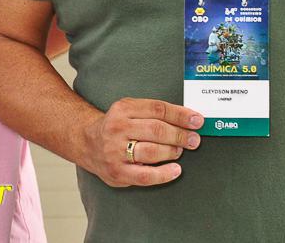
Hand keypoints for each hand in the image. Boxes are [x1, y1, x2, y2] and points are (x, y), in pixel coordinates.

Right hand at [78, 98, 203, 187]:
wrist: (87, 143)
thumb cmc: (117, 127)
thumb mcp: (129, 110)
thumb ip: (153, 113)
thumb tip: (188, 120)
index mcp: (122, 109)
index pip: (157, 109)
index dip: (180, 115)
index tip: (197, 120)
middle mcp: (117, 128)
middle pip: (156, 130)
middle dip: (180, 135)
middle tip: (194, 139)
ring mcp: (115, 151)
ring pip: (151, 151)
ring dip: (172, 151)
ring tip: (180, 151)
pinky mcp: (117, 172)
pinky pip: (145, 176)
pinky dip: (164, 174)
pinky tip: (176, 170)